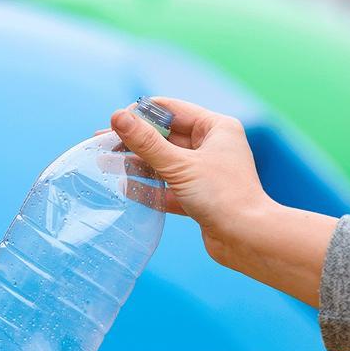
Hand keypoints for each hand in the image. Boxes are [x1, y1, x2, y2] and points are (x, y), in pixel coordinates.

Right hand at [111, 98, 338, 306]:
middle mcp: (213, 147)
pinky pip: (168, 188)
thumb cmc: (222, 196)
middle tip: (102, 143)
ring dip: (137, 164)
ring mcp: (206, 173)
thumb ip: (145, 142)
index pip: (172, 110)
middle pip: (165, 137)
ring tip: (104, 163)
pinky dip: (149, 188)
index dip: (142, 114)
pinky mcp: (200, 198)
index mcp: (216, 128)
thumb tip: (117, 116)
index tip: (115, 122)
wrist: (247, 239)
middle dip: (134, 141)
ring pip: (165, 163)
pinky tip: (125, 188)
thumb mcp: (178, 165)